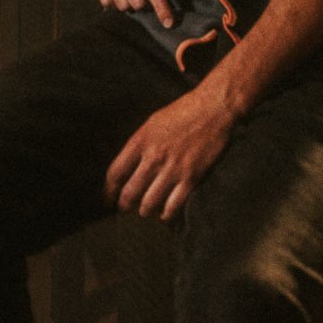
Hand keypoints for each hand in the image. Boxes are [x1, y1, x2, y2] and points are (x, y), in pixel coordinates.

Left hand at [104, 89, 234, 220]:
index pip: (115, 173)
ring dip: (145, 211)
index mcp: (141, 140)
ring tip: (146, 211)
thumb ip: (140, 144)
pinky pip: (173, 206)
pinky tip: (164, 214)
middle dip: (124, 205)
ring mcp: (173, 169)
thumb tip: (128, 167)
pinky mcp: (191, 178)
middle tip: (125, 209)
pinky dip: (166, 215)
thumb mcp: (153, 122)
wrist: (214, 107)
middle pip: (129, 193)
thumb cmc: (183, 111)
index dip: (108, 190)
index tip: (108, 197)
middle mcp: (154, 157)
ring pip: (149, 204)